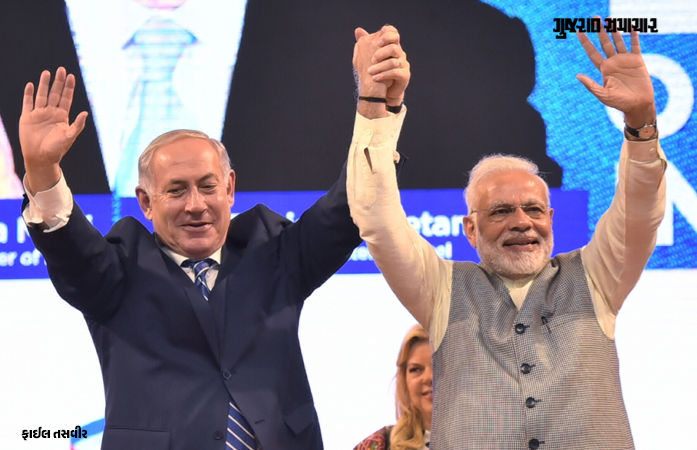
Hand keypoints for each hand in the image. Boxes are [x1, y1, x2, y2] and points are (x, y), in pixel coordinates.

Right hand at [19, 67, 87, 192]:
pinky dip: (29, 94)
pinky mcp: (27, 118)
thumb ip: (77, 125)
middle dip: (58, 82)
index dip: (68, 87)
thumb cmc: (57, 150)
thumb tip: (85, 113)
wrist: (40, 158)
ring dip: (44, 84)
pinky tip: (31, 85)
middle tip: (61, 69)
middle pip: (55, 94)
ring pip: (42, 96)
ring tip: (47, 72)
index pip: (66, 98)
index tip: (71, 76)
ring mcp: (39, 114)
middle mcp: (51, 113)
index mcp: (62, 116)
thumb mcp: (69, 137)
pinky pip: (28, 103)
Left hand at [353, 25, 410, 107]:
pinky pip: (396, 73)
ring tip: (370, 71)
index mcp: (391, 46)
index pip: (393, 33)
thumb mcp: (367, 57)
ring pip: (394, 61)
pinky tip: (374, 78)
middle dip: (381, 53)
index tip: (376, 42)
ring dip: (380, 66)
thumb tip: (357, 30)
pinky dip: (384, 75)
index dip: (387, 35)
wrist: (381, 91)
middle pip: (394, 47)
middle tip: (371, 60)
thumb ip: (364, 44)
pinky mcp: (405, 75)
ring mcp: (404, 64)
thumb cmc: (375, 72)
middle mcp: (400, 54)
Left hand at [576, 20, 654, 127]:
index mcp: (603, 69)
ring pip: (618, 41)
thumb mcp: (603, 95)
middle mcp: (613, 62)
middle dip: (599, 30)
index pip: (592, 52)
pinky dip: (633, 35)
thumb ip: (591, 85)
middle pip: (604, 43)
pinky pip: (634, 45)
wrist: (638, 105)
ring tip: (610, 19)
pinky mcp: (637, 60)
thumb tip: (577, 76)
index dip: (585, 41)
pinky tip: (631, 26)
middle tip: (595, 17)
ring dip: (614, 30)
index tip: (579, 30)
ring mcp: (625, 60)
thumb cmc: (619, 103)